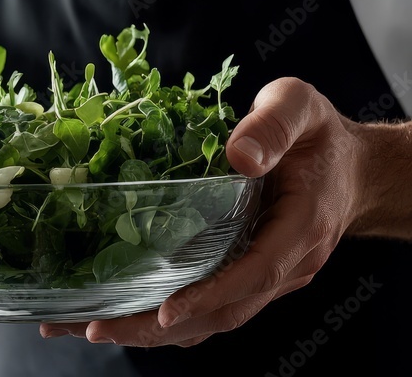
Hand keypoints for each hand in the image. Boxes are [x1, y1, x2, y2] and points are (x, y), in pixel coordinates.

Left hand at [41, 77, 366, 345]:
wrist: (351, 170)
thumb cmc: (320, 137)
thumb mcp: (299, 108)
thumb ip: (272, 125)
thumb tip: (239, 156)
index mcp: (301, 229)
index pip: (255, 274)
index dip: (210, 296)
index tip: (167, 312)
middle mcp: (285, 266)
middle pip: (223, 313)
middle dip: (157, 328)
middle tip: (95, 327)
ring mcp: (266, 278)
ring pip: (211, 320)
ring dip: (151, 332)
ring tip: (89, 328)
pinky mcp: (247, 277)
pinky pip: (209, 309)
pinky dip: (165, 321)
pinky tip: (121, 318)